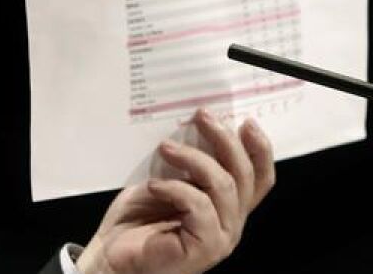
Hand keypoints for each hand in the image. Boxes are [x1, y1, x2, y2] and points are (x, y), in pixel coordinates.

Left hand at [74, 108, 274, 273]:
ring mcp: (220, 238)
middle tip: (200, 117)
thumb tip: (195, 125)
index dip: (259, 149)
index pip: (260, 178)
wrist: (112, 255)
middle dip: (224, 140)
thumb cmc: (137, 219)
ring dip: (194, 159)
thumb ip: (188, 164)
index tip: (245, 121)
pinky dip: (176, 189)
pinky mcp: (204, 249)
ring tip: (166, 148)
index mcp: (228, 206)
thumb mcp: (167, 180)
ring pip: (224, 186)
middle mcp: (231, 223)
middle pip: (244, 175)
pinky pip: (200, 207)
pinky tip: (154, 184)